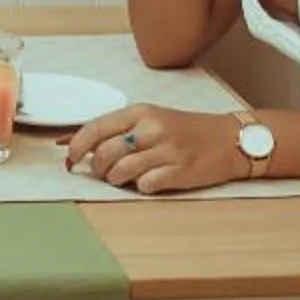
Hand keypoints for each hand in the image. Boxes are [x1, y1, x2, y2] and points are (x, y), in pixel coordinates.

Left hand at [65, 104, 246, 195]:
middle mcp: (153, 128)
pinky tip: (149, 181)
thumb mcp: (151, 119)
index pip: (96, 127)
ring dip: (115, 180)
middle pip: (105, 153)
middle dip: (97, 168)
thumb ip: (116, 129)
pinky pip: (144, 185)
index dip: (77, 146)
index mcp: (142, 112)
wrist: (230, 139)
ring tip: (123, 178)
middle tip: (103, 172)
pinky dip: (141, 187)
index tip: (70, 158)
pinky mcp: (180, 172)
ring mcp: (167, 150)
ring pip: (121, 171)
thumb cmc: (186, 130)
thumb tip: (70, 142)